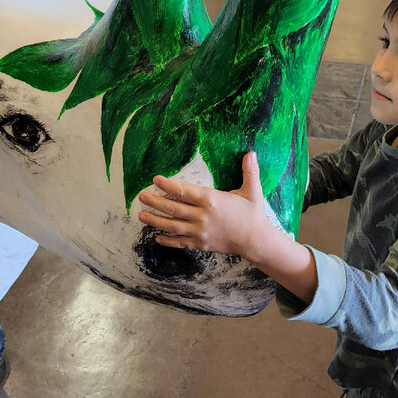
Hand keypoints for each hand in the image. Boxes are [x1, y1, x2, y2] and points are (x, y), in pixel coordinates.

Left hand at [138, 152, 271, 261]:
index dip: (167, 185)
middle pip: (173, 208)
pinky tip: (157, 238)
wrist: (256, 241)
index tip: (155, 179)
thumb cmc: (253, 215)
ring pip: (172, 226)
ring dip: (155, 221)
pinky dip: (167, 241)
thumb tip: (251, 153)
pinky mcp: (201, 244)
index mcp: (211, 200)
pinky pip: (180, 242)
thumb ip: (249, 172)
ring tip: (142, 215)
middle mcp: (202, 216)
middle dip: (155, 201)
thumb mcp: (252, 191)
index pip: (183, 191)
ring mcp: (200, 232)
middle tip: (141, 196)